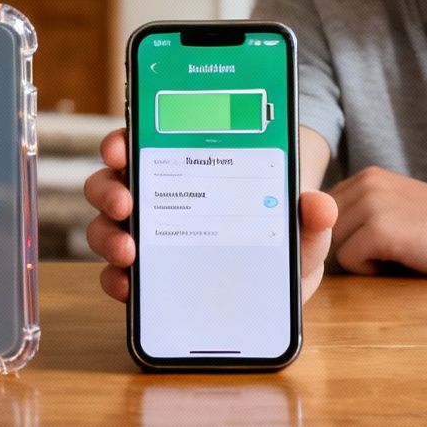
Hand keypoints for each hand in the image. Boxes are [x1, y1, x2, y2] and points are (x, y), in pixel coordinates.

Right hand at [80, 127, 335, 304]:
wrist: (281, 274)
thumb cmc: (282, 228)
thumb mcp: (300, 220)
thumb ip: (311, 216)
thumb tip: (320, 206)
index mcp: (186, 165)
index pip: (142, 142)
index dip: (123, 140)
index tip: (121, 146)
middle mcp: (156, 196)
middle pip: (112, 182)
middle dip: (109, 190)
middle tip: (126, 202)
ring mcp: (148, 236)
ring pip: (106, 227)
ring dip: (107, 235)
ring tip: (128, 250)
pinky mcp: (148, 276)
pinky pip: (119, 275)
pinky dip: (117, 280)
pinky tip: (129, 286)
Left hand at [329, 166, 426, 278]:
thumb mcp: (397, 206)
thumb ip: (362, 210)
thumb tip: (318, 231)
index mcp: (367, 177)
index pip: (323, 211)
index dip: (342, 233)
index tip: (370, 242)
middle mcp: (365, 184)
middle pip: (325, 230)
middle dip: (349, 246)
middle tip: (389, 250)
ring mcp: (371, 205)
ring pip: (334, 246)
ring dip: (361, 258)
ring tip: (398, 253)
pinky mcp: (379, 230)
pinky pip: (349, 261)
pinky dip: (371, 270)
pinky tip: (402, 260)